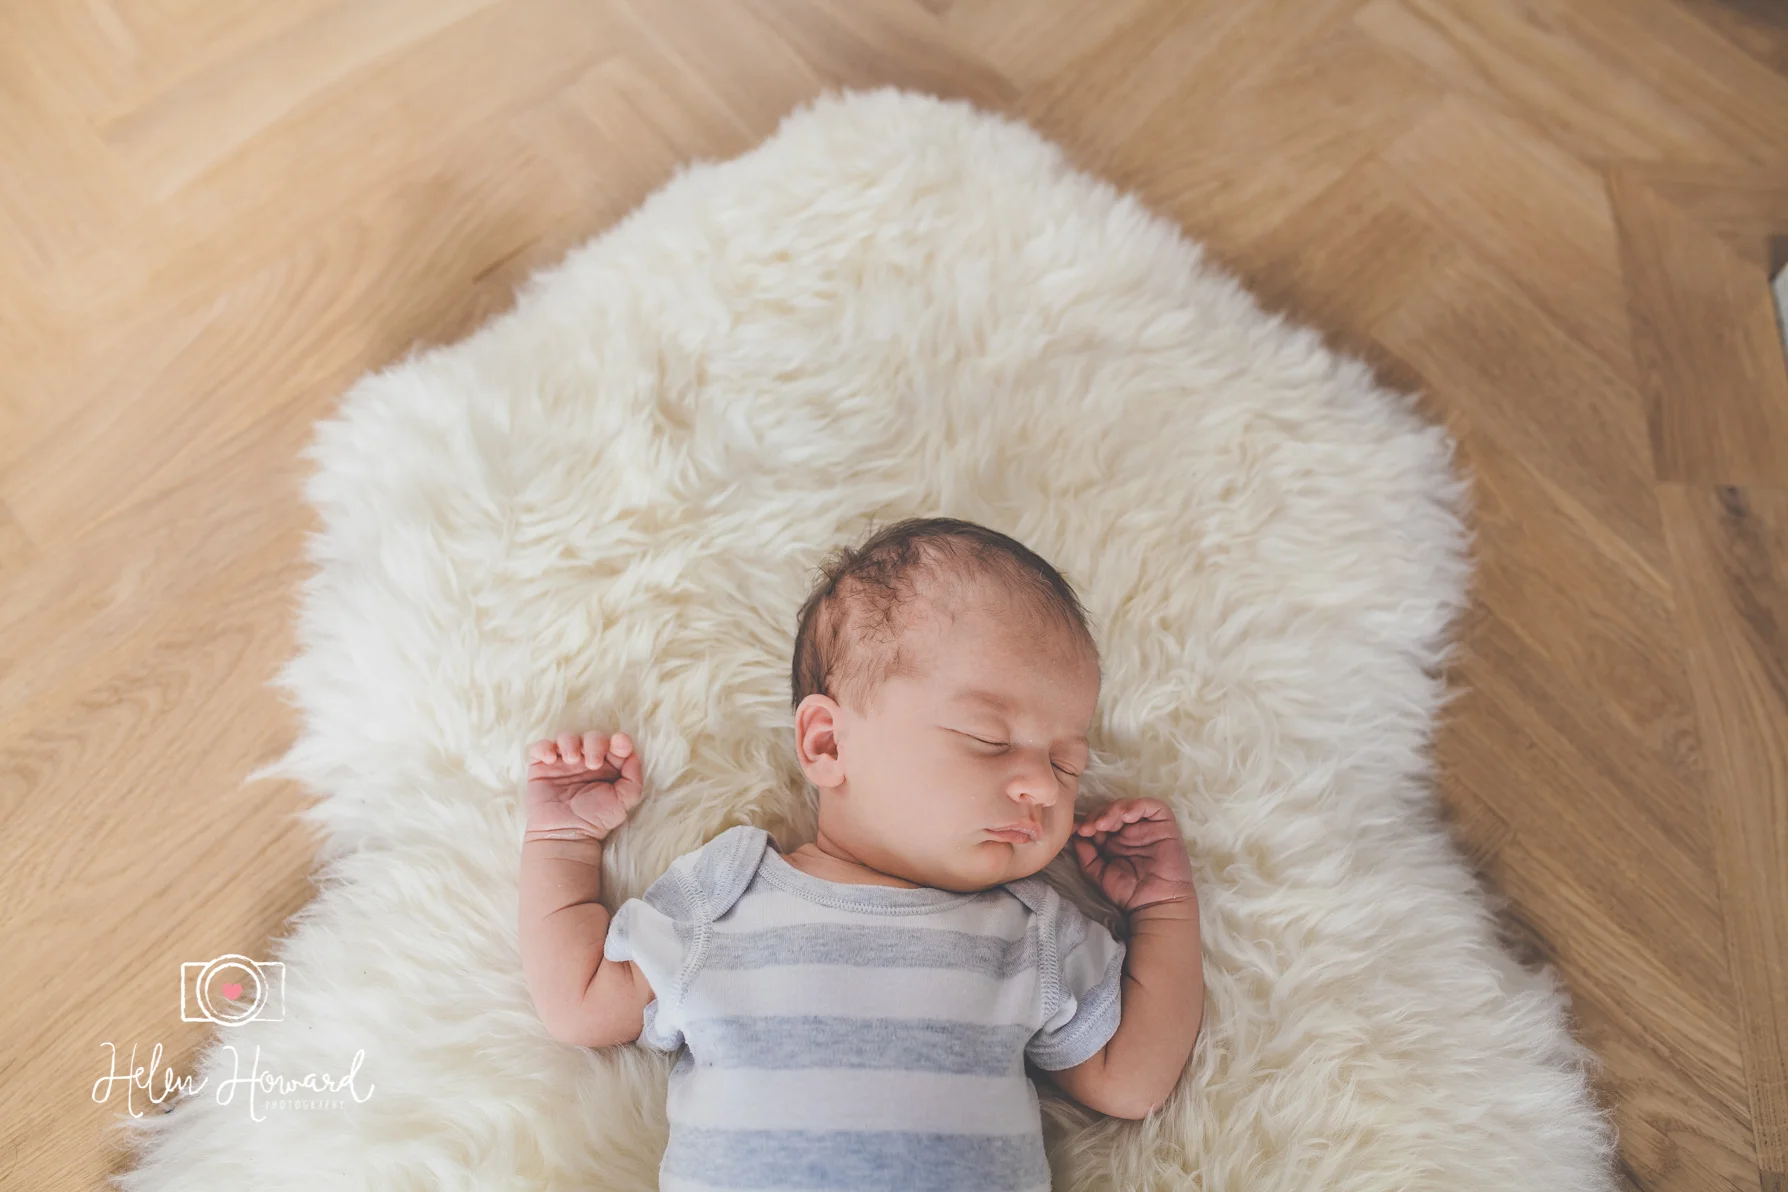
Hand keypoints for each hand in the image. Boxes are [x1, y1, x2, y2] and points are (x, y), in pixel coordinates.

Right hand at [523, 731, 642, 842]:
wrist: (566, 835)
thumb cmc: (595, 820)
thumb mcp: (623, 801)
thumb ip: (633, 778)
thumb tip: (633, 755)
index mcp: (607, 766)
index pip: (614, 744)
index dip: (619, 741)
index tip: (619, 745)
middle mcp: (586, 761)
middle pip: (592, 737)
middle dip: (595, 743)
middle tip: (593, 764)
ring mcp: (563, 763)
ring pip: (566, 737)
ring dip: (570, 742)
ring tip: (572, 760)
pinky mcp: (542, 767)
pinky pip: (539, 748)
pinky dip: (544, 747)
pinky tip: (550, 760)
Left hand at [1070, 797, 1196, 913]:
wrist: (1155, 904)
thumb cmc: (1129, 892)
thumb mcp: (1099, 873)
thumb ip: (1086, 855)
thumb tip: (1074, 836)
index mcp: (1114, 840)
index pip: (1098, 821)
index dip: (1087, 822)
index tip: (1077, 830)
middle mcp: (1130, 831)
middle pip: (1111, 810)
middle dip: (1097, 816)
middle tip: (1089, 828)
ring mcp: (1146, 826)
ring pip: (1128, 805)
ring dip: (1113, 810)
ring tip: (1103, 824)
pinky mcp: (1164, 825)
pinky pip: (1152, 807)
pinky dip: (1137, 806)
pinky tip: (1126, 816)